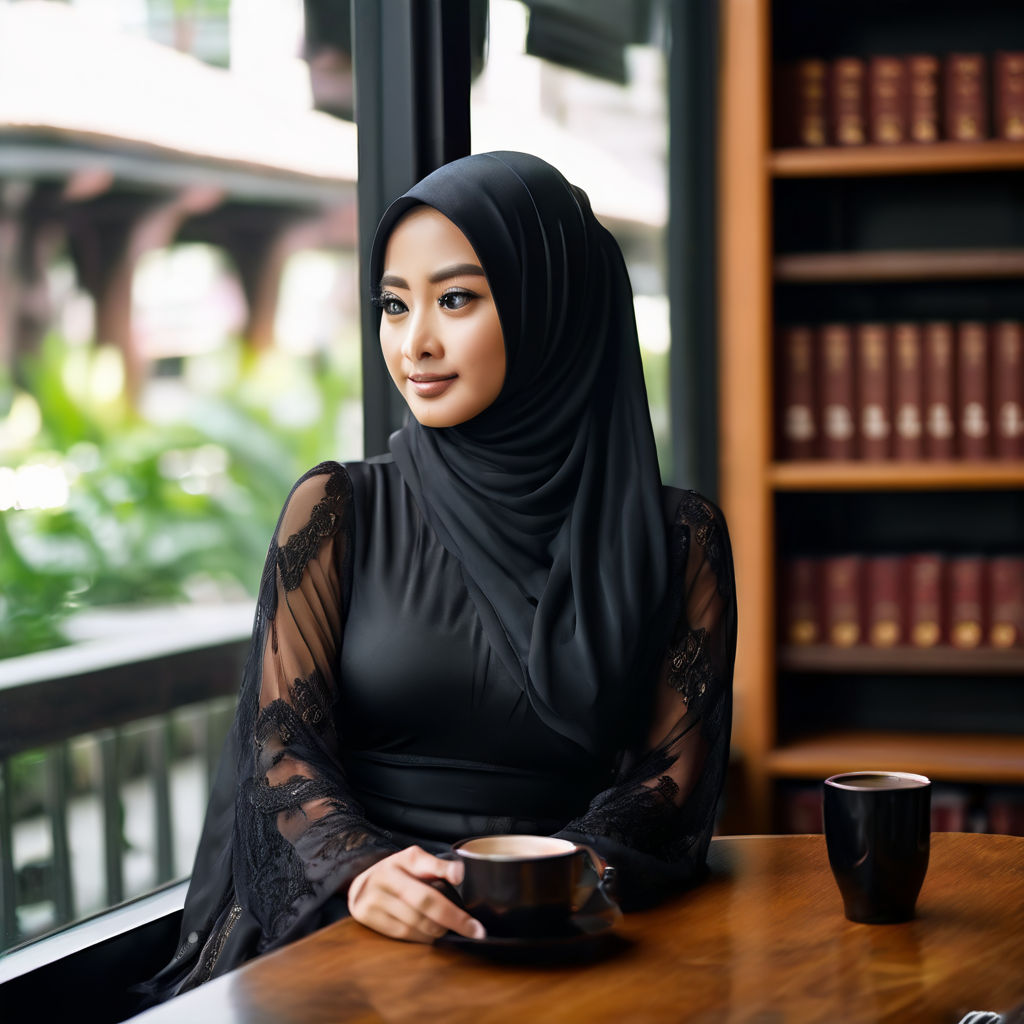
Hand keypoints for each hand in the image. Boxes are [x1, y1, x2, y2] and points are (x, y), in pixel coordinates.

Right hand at [347, 845, 485, 942]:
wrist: (361, 885)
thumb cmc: (396, 871)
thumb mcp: (414, 860)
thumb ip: (437, 865)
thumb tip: (459, 874)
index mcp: (398, 863)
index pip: (430, 884)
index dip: (451, 898)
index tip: (470, 908)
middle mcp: (382, 880)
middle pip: (424, 905)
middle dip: (453, 920)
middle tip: (474, 931)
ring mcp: (372, 900)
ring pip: (414, 925)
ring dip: (436, 930)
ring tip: (446, 928)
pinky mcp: (367, 918)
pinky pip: (401, 935)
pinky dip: (420, 937)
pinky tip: (429, 934)